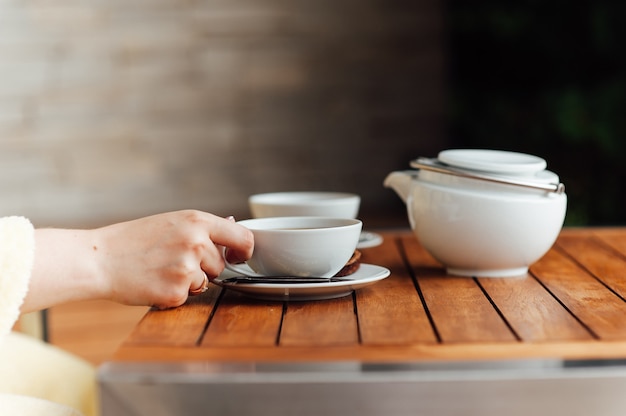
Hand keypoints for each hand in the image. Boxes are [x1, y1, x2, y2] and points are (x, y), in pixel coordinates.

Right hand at [24, 210, 253, 311]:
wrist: (98, 259)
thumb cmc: (133, 240)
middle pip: (221, 264)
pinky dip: (174, 295)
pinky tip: (154, 282)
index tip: (239, 257)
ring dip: (190, 282)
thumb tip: (235, 225)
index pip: (244, 237)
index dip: (244, 251)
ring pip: (206, 282)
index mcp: (197, 221)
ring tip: (161, 270)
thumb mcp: (171, 222)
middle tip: (174, 261)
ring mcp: (187, 268)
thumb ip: (203, 227)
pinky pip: (188, 297)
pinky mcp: (176, 291)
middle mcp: (196, 242)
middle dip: (205, 268)